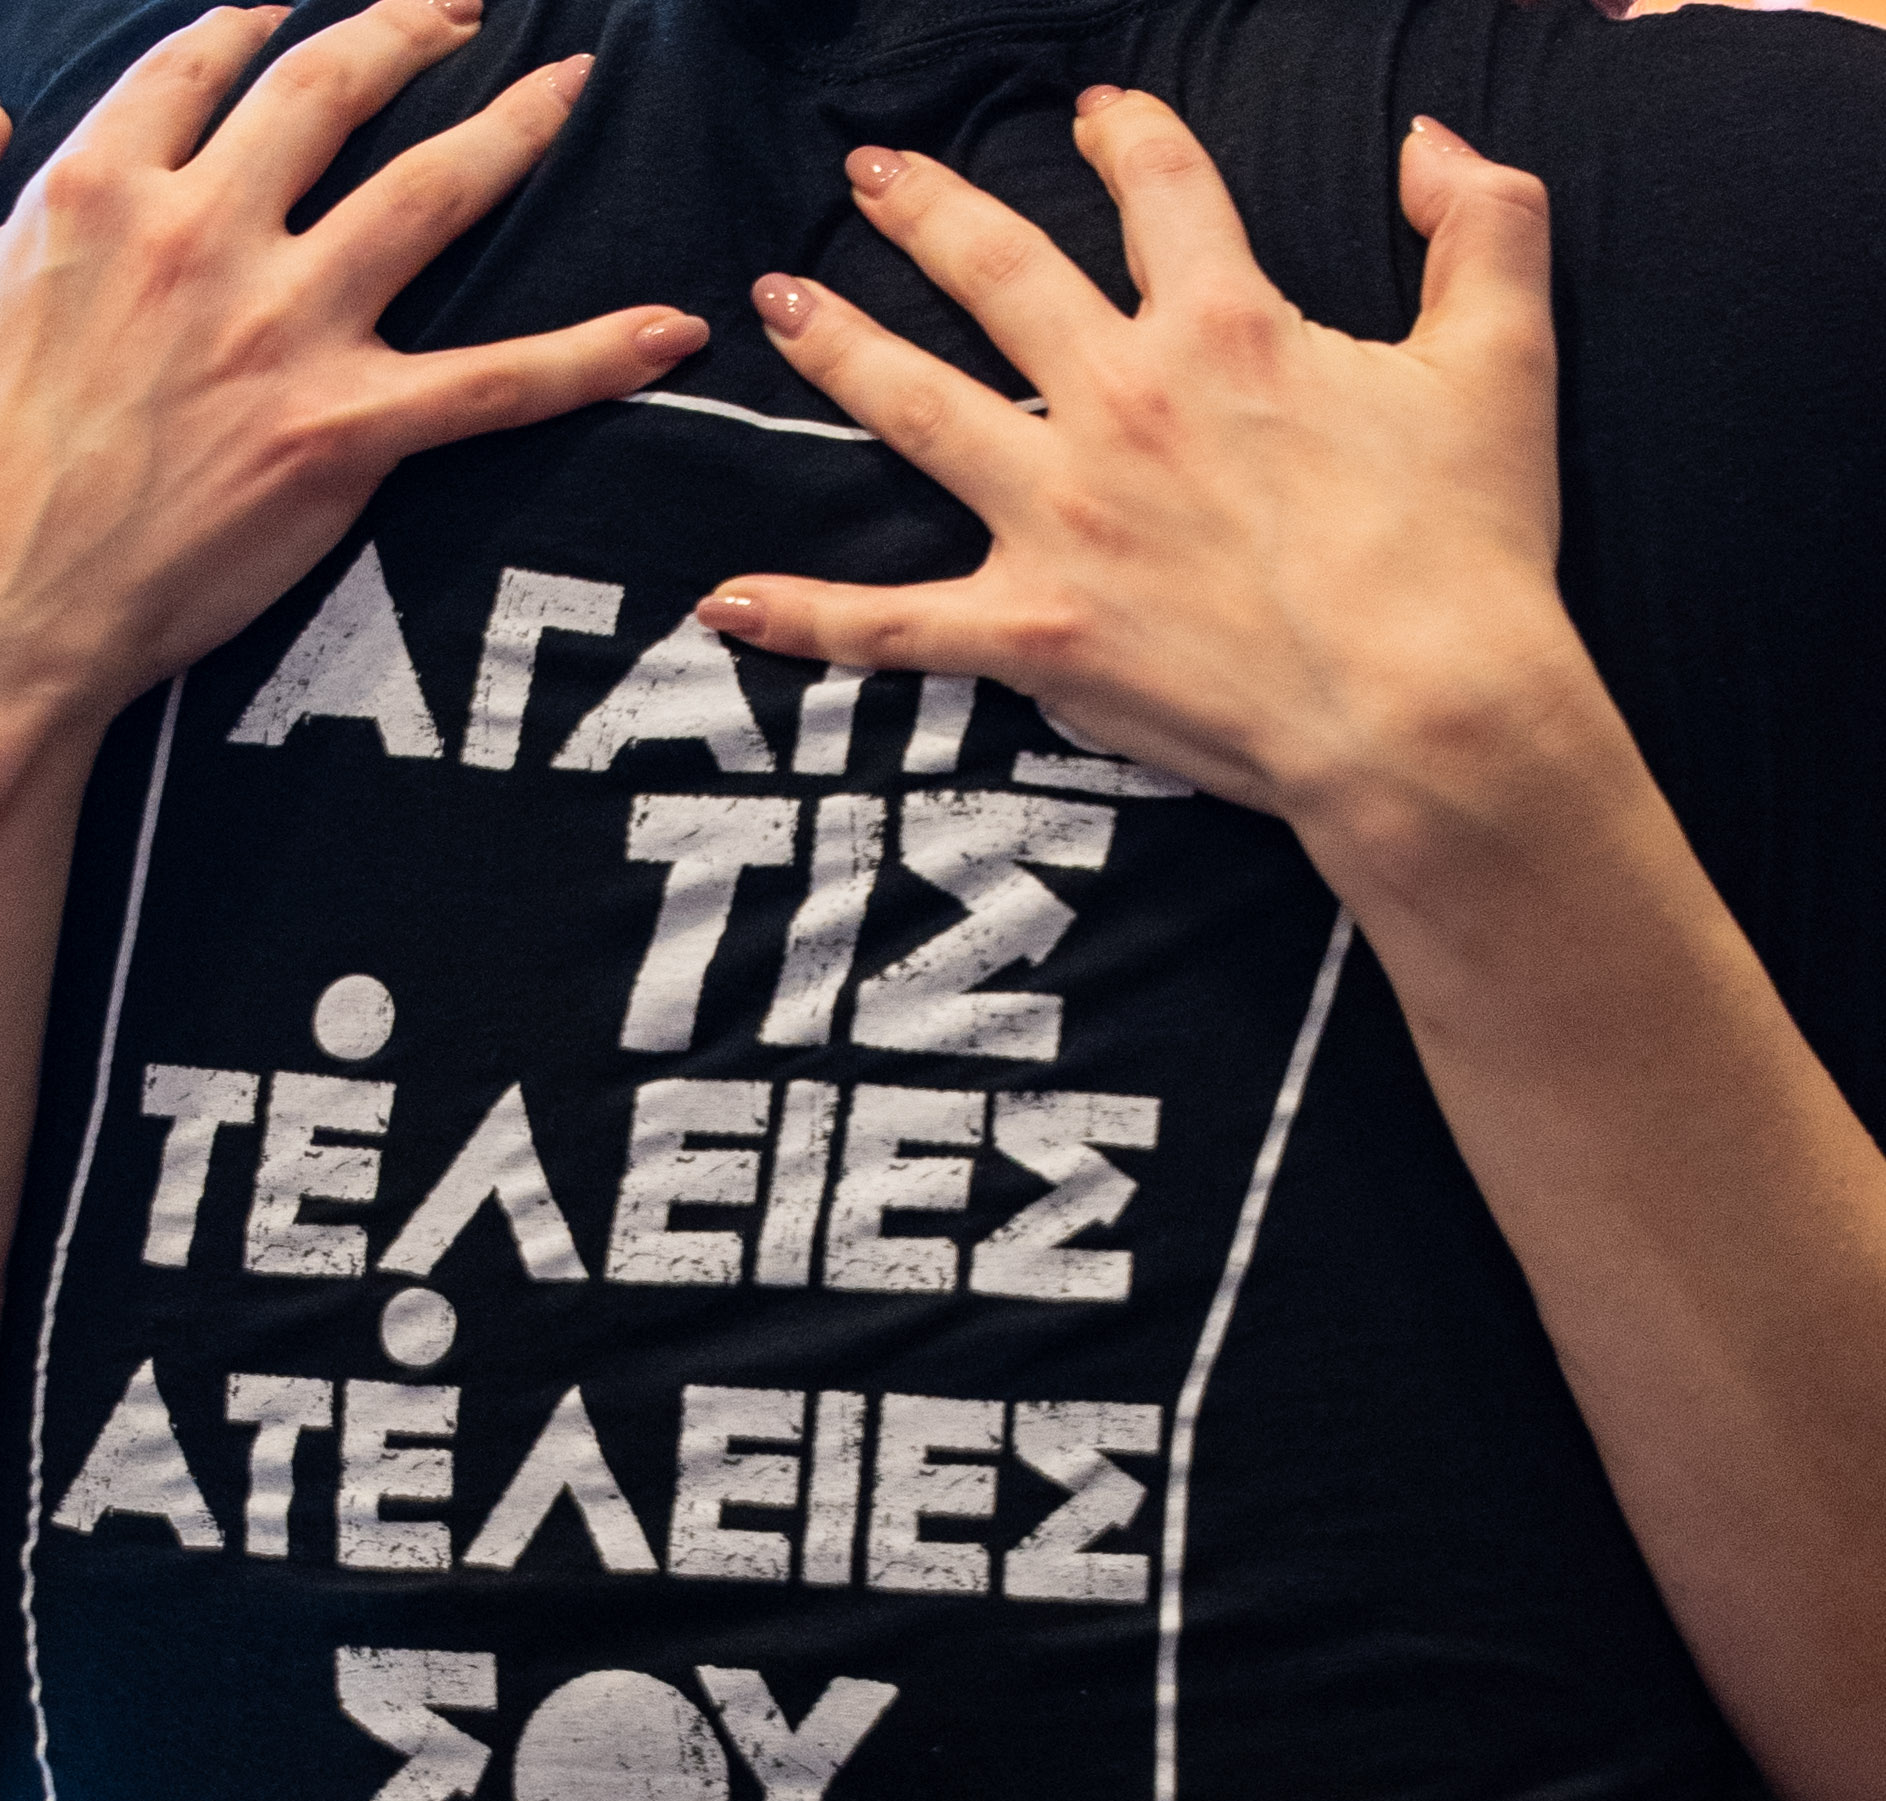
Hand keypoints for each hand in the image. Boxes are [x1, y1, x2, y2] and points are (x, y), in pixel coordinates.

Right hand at [0, 0, 706, 728]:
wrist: (13, 586)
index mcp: (103, 187)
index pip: (201, 65)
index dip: (257, 25)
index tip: (296, 8)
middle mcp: (202, 232)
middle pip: (327, 90)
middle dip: (408, 29)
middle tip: (464, 5)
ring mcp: (284, 328)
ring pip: (426, 194)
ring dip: (510, 127)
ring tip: (566, 89)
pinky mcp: (347, 431)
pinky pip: (498, 383)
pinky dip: (594, 355)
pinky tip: (669, 332)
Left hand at [698, 94, 1566, 850]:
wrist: (1426, 714)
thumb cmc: (1468, 552)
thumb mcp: (1506, 360)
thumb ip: (1485, 222)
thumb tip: (1430, 138)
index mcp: (1226, 326)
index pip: (1162, 191)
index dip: (1127, 138)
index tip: (1096, 114)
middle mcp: (1121, 401)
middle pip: (999, 271)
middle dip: (927, 208)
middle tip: (872, 173)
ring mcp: (1063, 517)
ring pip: (918, 407)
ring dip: (840, 348)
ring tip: (779, 301)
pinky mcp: (1035, 632)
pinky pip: (894, 627)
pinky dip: (807, 619)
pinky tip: (723, 600)